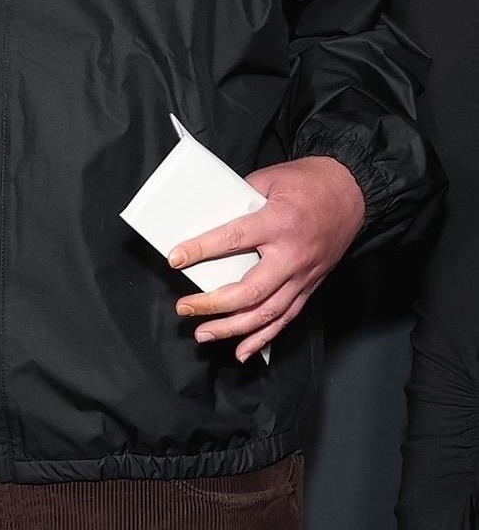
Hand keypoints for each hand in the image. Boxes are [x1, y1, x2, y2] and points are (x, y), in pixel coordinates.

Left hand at [168, 155, 365, 361]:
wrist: (353, 192)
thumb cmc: (309, 183)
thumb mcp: (269, 179)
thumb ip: (238, 199)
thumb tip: (205, 216)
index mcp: (279, 222)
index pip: (234, 239)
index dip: (201, 250)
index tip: (175, 259)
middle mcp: (293, 255)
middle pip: (251, 290)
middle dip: (213, 304)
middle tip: (184, 307)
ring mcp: (304, 275)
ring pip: (268, 312)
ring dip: (234, 328)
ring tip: (204, 334)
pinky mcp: (311, 285)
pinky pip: (287, 317)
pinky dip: (264, 337)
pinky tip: (242, 350)